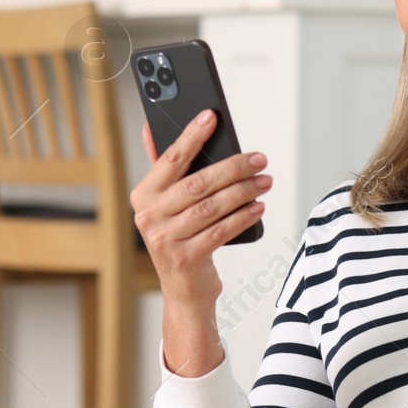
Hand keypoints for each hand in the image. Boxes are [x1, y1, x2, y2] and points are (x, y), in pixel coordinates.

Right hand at [132, 109, 270, 308]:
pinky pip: (221, 231)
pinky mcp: (186, 259)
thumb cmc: (180, 237)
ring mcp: (165, 240)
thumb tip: (152, 126)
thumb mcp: (166, 204)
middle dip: (233, 168)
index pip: (170, 160)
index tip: (211, 116)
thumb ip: (162, 167)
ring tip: (265, 181)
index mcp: (143, 196)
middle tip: (259, 158)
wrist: (184, 290)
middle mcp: (148, 217)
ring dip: (243, 191)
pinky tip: (258, 207)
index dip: (191, 136)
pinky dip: (243, 217)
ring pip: (212, 207)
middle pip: (197, 183)